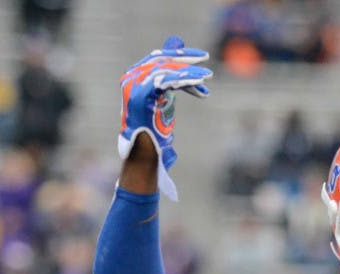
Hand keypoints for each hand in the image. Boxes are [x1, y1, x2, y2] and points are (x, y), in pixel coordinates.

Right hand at [118, 36, 212, 199]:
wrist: (144, 153)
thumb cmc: (155, 130)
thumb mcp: (166, 100)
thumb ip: (172, 82)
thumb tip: (185, 68)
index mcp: (135, 78)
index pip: (158, 57)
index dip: (179, 54)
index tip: (200, 56)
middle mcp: (131, 79)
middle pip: (162, 60)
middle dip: (186, 59)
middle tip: (206, 61)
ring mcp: (134, 87)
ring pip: (166, 70)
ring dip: (189, 73)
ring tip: (208, 76)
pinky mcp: (141, 96)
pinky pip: (165, 82)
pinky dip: (184, 82)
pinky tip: (199, 86)